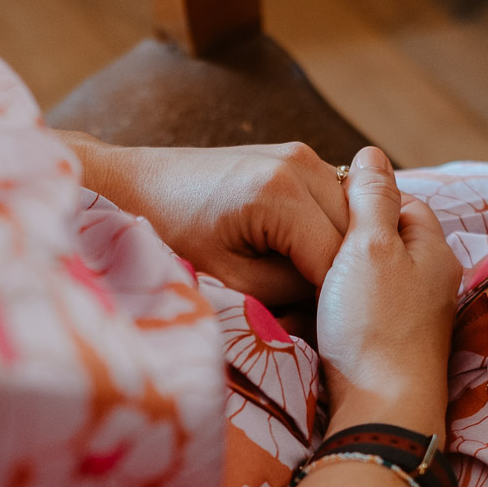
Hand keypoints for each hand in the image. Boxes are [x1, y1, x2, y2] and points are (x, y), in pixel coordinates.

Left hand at [59, 133, 347, 305]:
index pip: (341, 262)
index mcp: (282, 191)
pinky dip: (322, 236)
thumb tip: (333, 302)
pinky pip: (332, 207)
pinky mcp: (297, 159)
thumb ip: (289, 294)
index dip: (333, 305)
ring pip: (351, 222)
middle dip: (337, 280)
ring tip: (297, 286)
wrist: (131, 187)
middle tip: (305, 312)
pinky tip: (294, 259)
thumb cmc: (168, 238)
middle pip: (355, 238)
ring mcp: (303, 156)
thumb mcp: (229, 283)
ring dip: (333, 257)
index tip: (314, 330)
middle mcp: (302, 163)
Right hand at [316, 147, 461, 434]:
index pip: (400, 202)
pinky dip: (341, 309)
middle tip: (308, 242)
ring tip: (306, 278)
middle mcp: (431, 283)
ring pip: (371, 280)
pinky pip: (363, 313)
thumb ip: (371, 197)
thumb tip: (372, 151)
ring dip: (339, 276)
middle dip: (347, 239)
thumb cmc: (374, 325)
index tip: (323, 207)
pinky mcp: (391, 350)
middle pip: (385, 242)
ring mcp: (413, 319)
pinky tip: (316, 316)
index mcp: (433, 250)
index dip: (361, 198)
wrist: (380, 412)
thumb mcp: (370, 246)